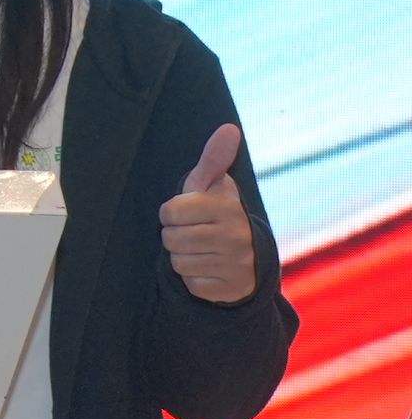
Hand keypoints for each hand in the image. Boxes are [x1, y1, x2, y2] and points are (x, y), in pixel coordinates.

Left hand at [159, 124, 260, 304]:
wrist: (249, 258)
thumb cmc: (218, 216)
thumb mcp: (214, 187)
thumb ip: (214, 159)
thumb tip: (229, 128)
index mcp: (227, 208)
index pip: (169, 212)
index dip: (171, 213)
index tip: (187, 213)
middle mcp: (236, 237)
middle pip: (171, 238)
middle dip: (174, 236)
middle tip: (193, 233)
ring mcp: (235, 265)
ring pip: (178, 262)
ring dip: (182, 257)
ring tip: (200, 250)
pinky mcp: (228, 289)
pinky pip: (190, 283)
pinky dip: (193, 277)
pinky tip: (208, 268)